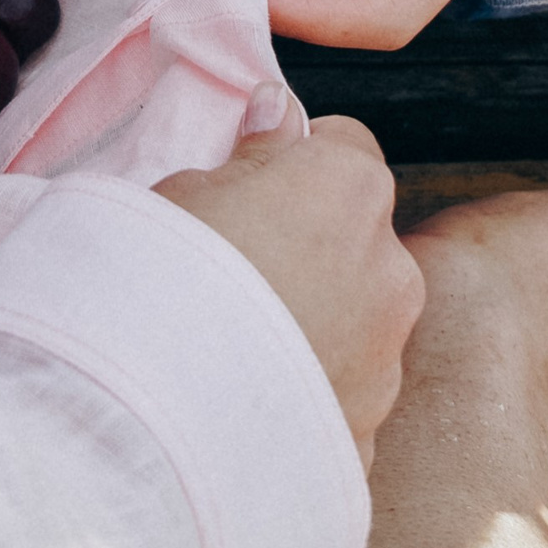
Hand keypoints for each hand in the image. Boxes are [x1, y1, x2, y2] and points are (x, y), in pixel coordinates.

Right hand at [158, 109, 421, 465]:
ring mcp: (388, 356)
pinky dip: (310, 391)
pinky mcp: (372, 429)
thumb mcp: (183, 191)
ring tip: (236, 345)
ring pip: (359, 319)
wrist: (157, 423)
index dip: (297, 161)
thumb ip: (250, 155)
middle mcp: (390, 269)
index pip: (344, 145)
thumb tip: (278, 118)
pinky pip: (343, 392)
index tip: (252, 185)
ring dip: (317, 322)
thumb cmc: (160, 284)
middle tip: (237, 269)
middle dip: (313, 245)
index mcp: (347, 189)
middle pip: (359, 238)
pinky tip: (248, 402)